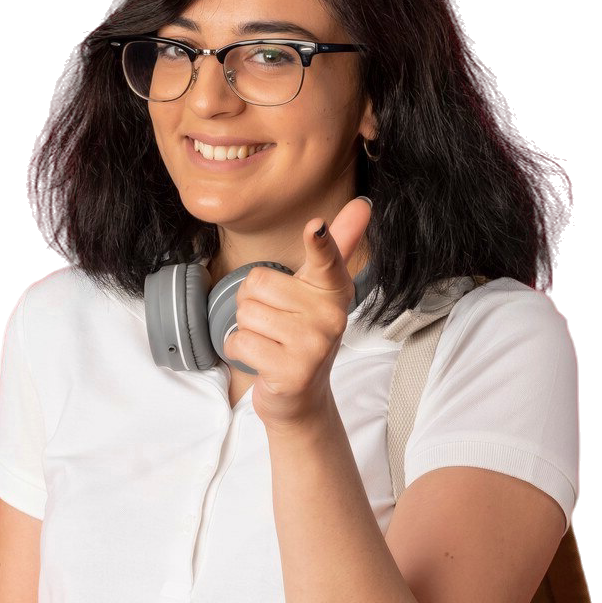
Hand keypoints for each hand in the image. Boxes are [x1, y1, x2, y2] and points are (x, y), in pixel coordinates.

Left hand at [225, 196, 371, 431]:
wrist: (301, 398)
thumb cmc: (302, 335)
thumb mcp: (318, 291)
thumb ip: (332, 249)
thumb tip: (362, 204)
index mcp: (335, 290)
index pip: (327, 259)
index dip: (320, 242)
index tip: (315, 227)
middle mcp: (330, 317)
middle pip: (257, 282)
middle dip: (252, 303)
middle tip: (274, 324)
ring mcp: (313, 346)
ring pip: (245, 313)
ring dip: (246, 329)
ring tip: (270, 342)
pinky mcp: (292, 372)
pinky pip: (240, 342)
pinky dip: (239, 351)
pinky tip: (262, 360)